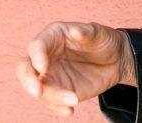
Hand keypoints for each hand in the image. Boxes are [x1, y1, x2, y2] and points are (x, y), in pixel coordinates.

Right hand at [15, 21, 133, 117]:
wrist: (116, 60)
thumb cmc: (104, 40)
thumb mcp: (99, 33)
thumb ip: (87, 32)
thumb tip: (75, 31)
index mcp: (52, 37)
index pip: (36, 46)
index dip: (36, 56)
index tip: (43, 67)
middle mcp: (46, 57)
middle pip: (25, 70)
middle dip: (28, 81)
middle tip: (37, 92)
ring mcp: (51, 76)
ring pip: (40, 89)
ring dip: (54, 97)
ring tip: (75, 99)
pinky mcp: (60, 91)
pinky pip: (53, 103)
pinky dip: (59, 108)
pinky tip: (69, 111)